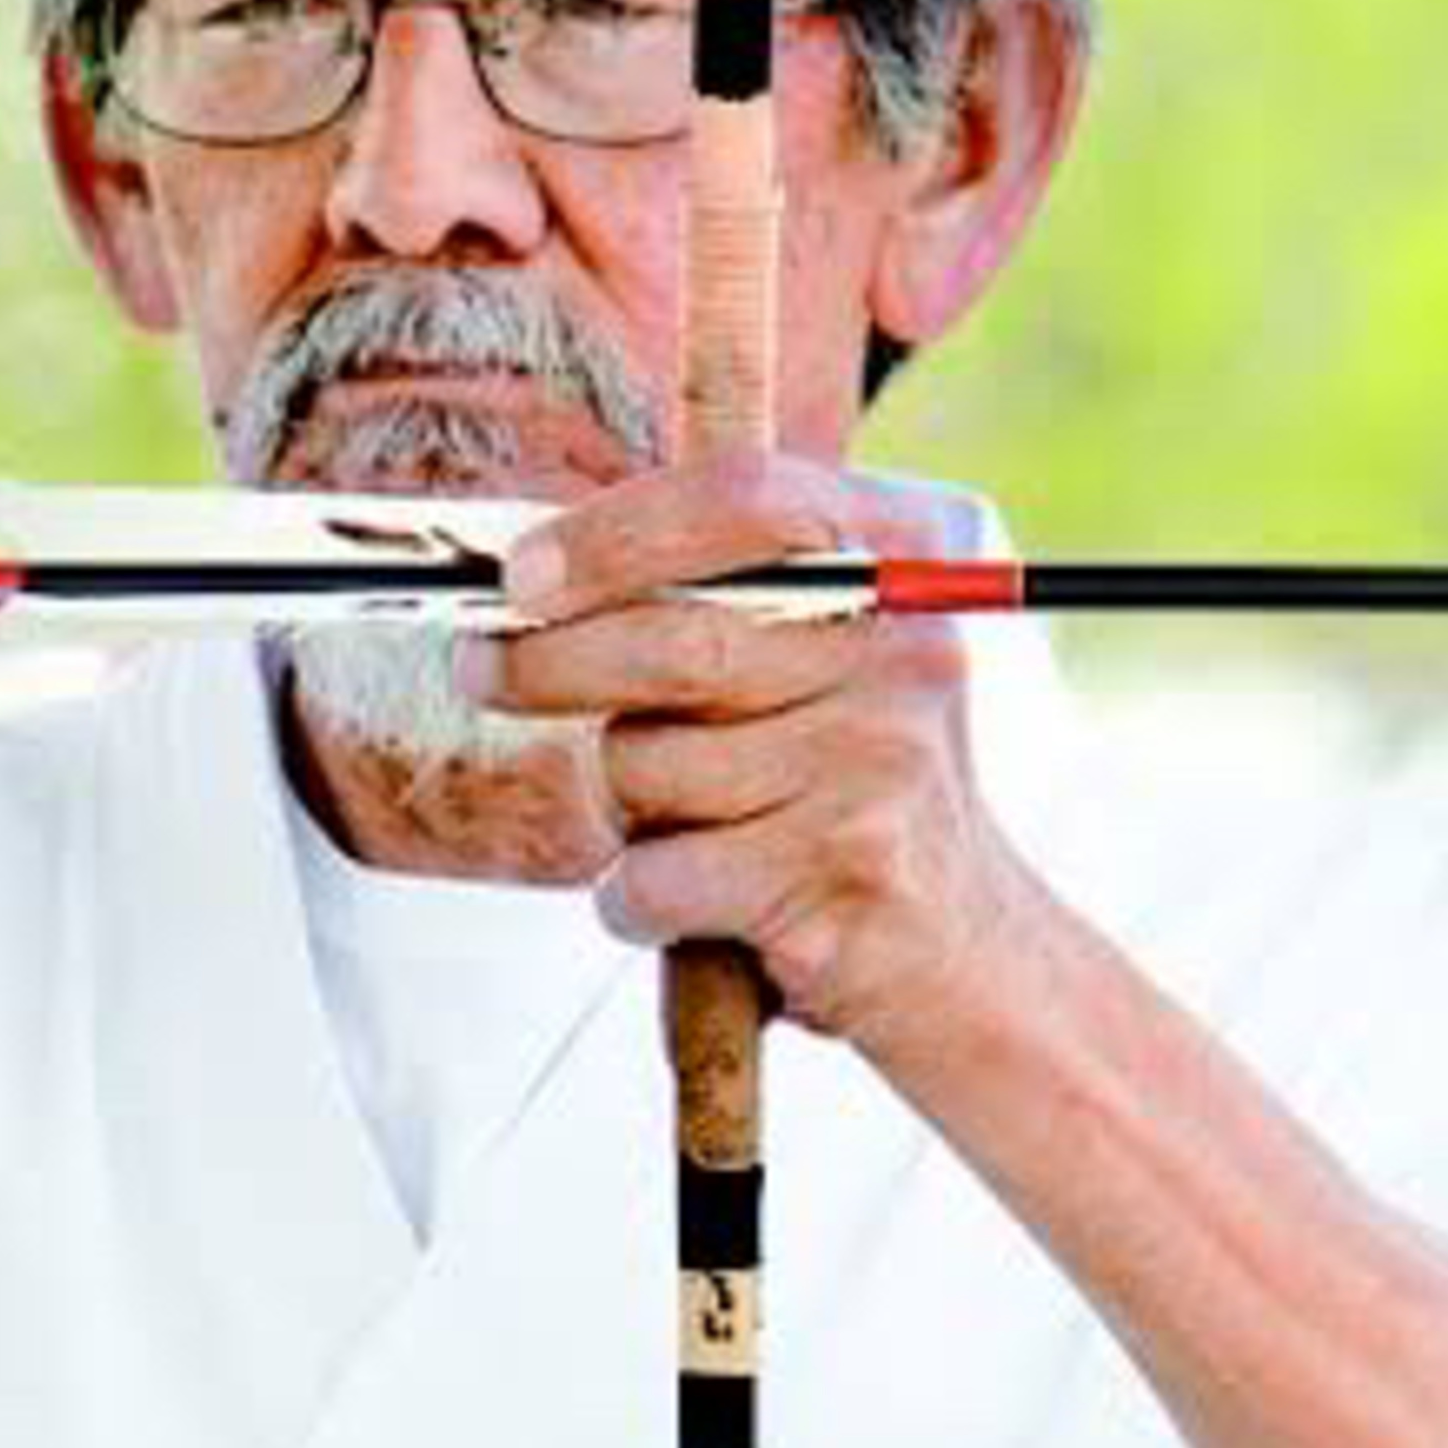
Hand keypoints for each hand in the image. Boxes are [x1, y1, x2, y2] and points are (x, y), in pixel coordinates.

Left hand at [467, 454, 1034, 1060]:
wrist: (967, 948)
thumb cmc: (846, 783)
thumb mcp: (825, 651)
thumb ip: (718, 589)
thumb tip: (533, 570)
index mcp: (902, 563)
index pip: (745, 499)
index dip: (613, 531)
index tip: (519, 572)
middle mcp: (904, 653)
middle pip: (674, 642)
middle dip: (545, 664)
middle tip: (481, 670)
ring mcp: (877, 767)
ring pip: (650, 766)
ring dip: (623, 803)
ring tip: (682, 820)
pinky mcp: (836, 880)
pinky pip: (656, 875)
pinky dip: (635, 898)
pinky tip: (688, 899)